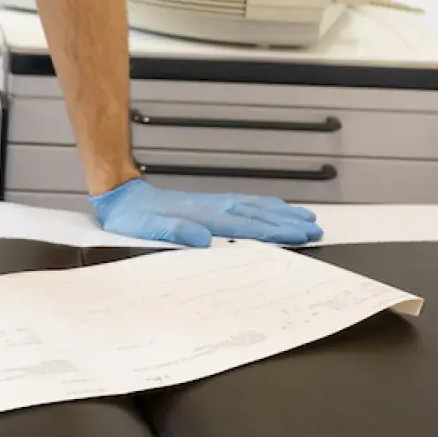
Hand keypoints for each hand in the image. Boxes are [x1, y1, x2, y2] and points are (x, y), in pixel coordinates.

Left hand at [90, 178, 322, 246]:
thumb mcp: (148, 229)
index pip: (247, 227)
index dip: (276, 232)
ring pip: (255, 207)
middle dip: (288, 222)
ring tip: (306, 217)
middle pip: (259, 215)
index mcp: (203, 217)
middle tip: (315, 229)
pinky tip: (274, 207)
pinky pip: (244, 203)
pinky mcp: (209, 204)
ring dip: (281, 212)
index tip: (300, 235)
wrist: (122, 198)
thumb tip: (201, 238)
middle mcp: (213, 208)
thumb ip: (174, 232)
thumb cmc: (134, 218)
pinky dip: (263, 205)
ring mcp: (212, 204)